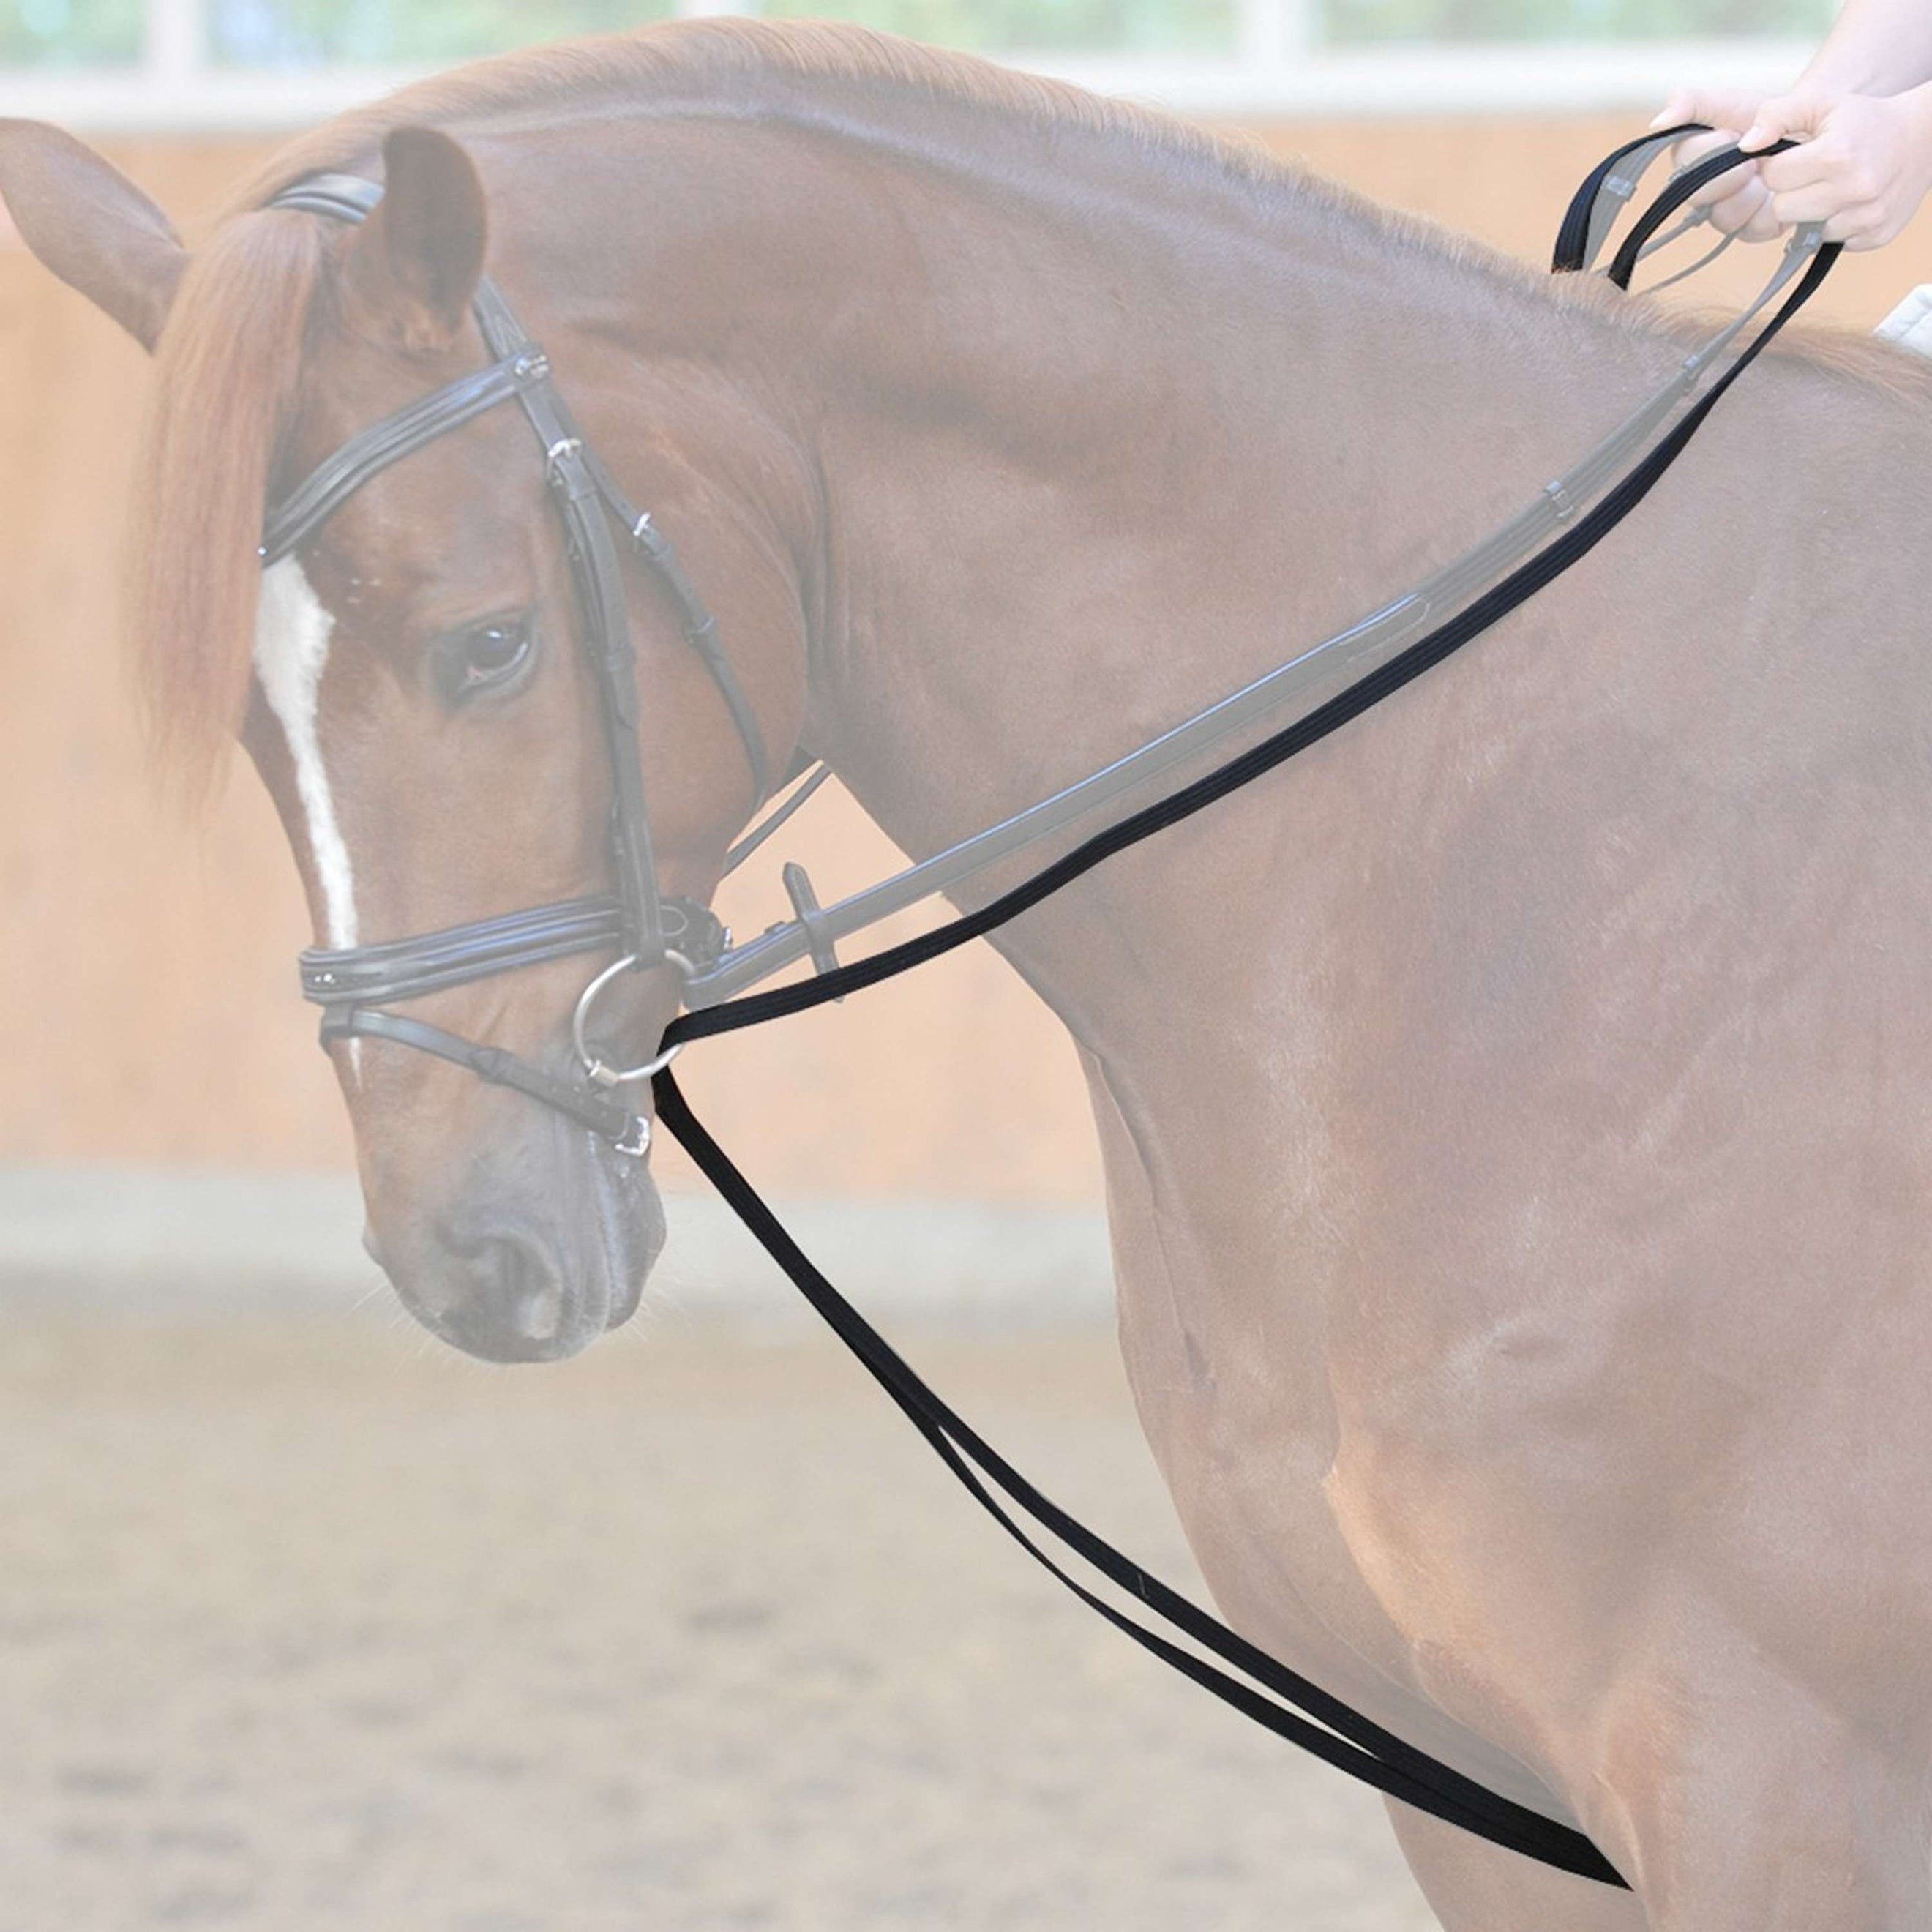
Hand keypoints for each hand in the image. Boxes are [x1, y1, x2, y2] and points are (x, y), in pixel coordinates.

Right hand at [1650, 90, 1785, 241]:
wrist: (1817, 131)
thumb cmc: (1773, 115)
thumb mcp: (1733, 100)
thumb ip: (1692, 102)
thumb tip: (1658, 122)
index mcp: (1693, 158)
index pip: (1684, 161)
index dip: (1710, 150)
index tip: (1733, 133)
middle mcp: (1704, 189)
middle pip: (1698, 196)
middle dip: (1730, 174)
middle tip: (1755, 159)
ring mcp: (1727, 212)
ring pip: (1723, 218)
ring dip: (1751, 194)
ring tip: (1769, 176)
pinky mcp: (1754, 228)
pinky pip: (1754, 229)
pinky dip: (1771, 211)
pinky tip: (1780, 193)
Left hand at [1742, 88, 1931, 248]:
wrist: (1924, 137)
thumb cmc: (1866, 121)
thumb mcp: (1822, 103)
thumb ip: (1777, 115)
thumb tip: (1746, 145)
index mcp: (1837, 154)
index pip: (1774, 178)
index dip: (1779, 166)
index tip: (1797, 157)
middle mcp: (1854, 189)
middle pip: (1783, 210)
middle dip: (1791, 193)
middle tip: (1813, 175)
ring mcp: (1867, 216)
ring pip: (1805, 232)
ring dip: (1813, 213)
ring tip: (1834, 188)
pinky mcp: (1875, 236)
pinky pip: (1833, 242)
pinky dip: (1836, 225)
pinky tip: (1851, 202)